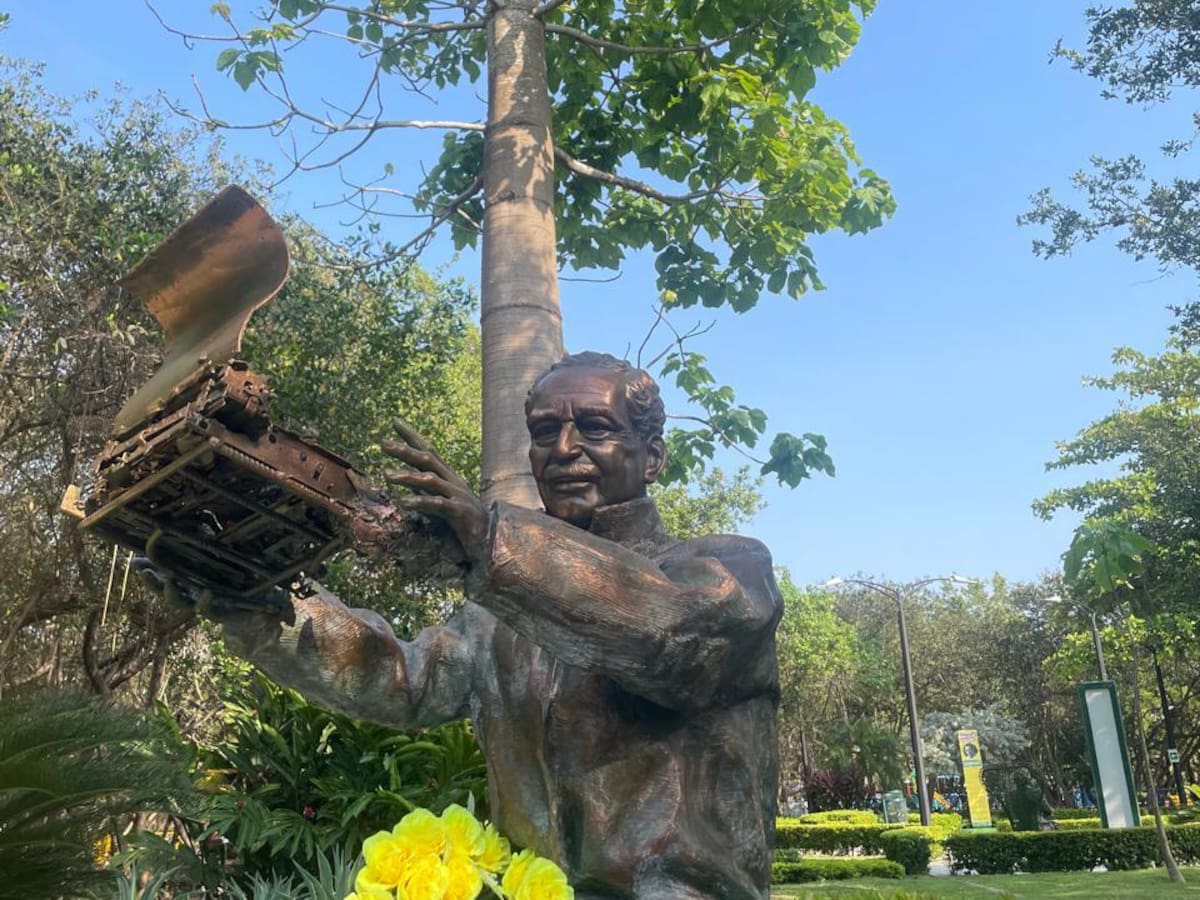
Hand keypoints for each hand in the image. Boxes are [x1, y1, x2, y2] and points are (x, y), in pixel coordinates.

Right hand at [132, 531, 289, 620]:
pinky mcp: (221, 612)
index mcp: (186, 576)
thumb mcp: (218, 553)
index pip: (159, 569)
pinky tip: (206, 592)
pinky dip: (206, 602)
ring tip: (170, 581)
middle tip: (145, 571)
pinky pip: (210, 610)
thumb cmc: (235, 574)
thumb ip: (203, 539)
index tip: (138, 552)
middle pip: (163, 588)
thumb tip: (209, 520)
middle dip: (152, 582)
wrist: (260, 602)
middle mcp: (190, 590)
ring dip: (172, 593)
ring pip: (180, 602)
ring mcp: (202, 602)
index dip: (148, 561)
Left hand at [382, 417, 487, 568]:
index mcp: (448, 478)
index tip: (395, 421)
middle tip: (383, 443)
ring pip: (431, 480)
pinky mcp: (460, 512)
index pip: (429, 452)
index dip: (413, 436)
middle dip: (406, 450)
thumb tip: (405, 480)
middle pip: (428, 460)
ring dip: (409, 476)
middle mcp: (453, 482)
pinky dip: (421, 502)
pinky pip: (438, 505)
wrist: (492, 541)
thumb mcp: (443, 503)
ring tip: (388, 476)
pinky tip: (405, 503)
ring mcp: (457, 496)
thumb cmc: (466, 523)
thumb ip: (426, 490)